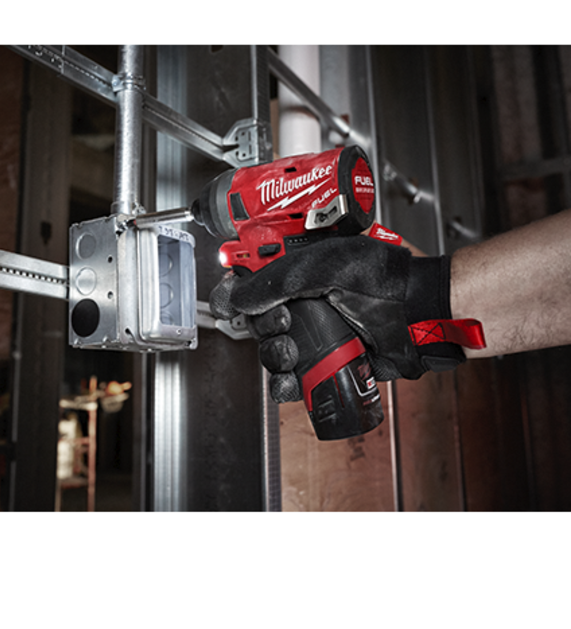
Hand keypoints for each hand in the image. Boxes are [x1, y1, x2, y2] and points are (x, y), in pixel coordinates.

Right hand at [210, 235, 482, 401]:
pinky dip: (285, 384)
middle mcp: (302, 301)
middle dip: (262, 327)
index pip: (252, 281)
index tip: (234, 303)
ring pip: (271, 351)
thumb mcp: (320, 267)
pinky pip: (292, 379)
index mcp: (297, 272)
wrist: (418, 313)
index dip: (236, 292)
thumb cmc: (380, 279)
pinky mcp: (325, 361)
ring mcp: (314, 333)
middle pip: (257, 321)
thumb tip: (237, 298)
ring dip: (272, 355)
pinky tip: (290, 379)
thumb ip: (274, 281)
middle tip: (283, 322)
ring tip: (291, 350)